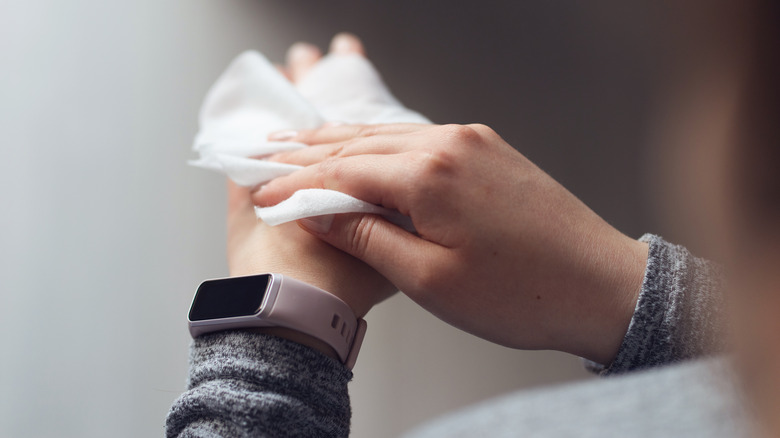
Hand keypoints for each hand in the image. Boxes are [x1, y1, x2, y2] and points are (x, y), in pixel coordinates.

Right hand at [253, 123, 648, 364]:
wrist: (602, 284)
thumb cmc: (522, 293)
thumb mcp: (428, 279)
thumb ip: (366, 237)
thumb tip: (319, 212)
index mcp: (430, 174)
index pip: (342, 171)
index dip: (297, 185)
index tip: (264, 196)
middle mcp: (451, 142)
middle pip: (361, 143)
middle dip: (311, 154)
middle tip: (269, 159)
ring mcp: (475, 140)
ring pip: (391, 136)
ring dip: (345, 146)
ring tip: (304, 149)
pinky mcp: (491, 149)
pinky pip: (422, 140)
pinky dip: (384, 148)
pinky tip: (367, 153)